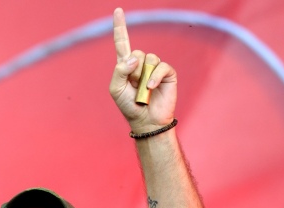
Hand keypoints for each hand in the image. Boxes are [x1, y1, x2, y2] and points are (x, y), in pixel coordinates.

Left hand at [109, 7, 176, 132]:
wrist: (146, 120)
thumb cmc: (129, 105)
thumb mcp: (116, 89)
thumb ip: (119, 71)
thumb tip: (134, 57)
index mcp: (126, 65)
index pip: (122, 42)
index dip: (120, 26)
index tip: (118, 10)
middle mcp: (141, 63)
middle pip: (136, 51)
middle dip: (133, 70)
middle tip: (134, 86)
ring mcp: (155, 67)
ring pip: (148, 58)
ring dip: (143, 76)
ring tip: (142, 90)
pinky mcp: (167, 73)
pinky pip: (160, 66)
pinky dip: (154, 77)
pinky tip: (151, 87)